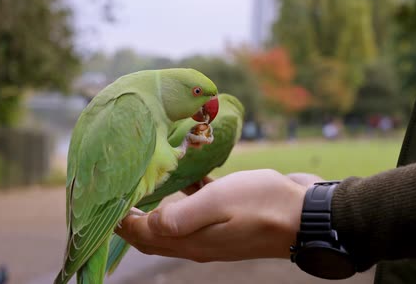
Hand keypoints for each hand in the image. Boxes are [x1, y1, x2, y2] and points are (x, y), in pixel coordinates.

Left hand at [116, 170, 319, 261]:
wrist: (308, 215)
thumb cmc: (264, 204)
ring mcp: (213, 231)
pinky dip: (185, 197)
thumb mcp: (218, 203)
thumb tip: (146, 222)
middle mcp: (198, 241)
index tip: (107, 198)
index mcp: (191, 241)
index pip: (142, 236)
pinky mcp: (227, 218)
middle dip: (132, 217)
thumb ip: (180, 215)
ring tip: (146, 181)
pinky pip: (196, 210)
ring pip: (172, 222)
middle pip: (152, 234)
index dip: (121, 221)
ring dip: (156, 207)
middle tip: (120, 190)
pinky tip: (186, 175)